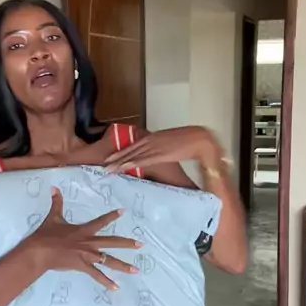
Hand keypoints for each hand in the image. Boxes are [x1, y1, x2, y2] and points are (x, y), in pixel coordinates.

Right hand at [27, 189, 139, 290]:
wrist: (40, 251)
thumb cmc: (47, 235)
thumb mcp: (53, 217)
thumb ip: (57, 202)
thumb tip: (54, 187)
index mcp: (84, 230)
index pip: (102, 222)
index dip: (112, 216)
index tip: (123, 212)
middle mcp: (90, 243)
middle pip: (113, 242)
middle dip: (127, 244)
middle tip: (141, 245)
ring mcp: (88, 255)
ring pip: (109, 261)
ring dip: (123, 266)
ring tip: (136, 270)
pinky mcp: (83, 266)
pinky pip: (97, 275)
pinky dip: (106, 282)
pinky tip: (116, 287)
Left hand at [105, 127, 223, 172]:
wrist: (201, 137)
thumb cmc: (193, 140)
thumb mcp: (176, 145)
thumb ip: (168, 150)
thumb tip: (166, 155)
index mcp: (156, 137)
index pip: (136, 144)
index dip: (124, 151)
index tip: (113, 156)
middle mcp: (153, 140)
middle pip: (130, 149)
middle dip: (117, 156)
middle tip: (104, 163)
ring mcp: (155, 146)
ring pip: (133, 155)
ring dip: (119, 162)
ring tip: (107, 168)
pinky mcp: (160, 154)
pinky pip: (142, 160)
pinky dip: (131, 163)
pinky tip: (122, 167)